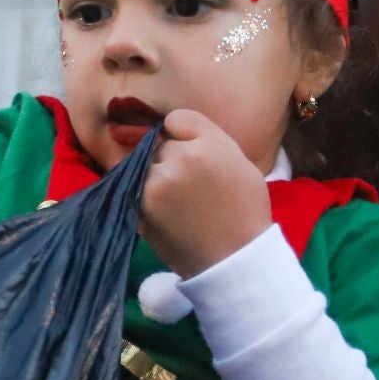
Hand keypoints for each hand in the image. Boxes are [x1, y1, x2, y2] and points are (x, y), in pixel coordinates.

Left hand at [138, 109, 272, 277]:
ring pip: (144, 164)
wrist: (233, 260)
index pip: (177, 119)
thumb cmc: (245, 211)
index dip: (184, 135)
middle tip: (188, 185)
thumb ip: (209, 139)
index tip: (193, 152)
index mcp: (208, 144)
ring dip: (154, 176)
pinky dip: (143, 196)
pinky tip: (165, 211)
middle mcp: (179, 158)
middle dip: (169, 157)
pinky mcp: (139, 207)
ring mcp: (155, 183)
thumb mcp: (240, 162)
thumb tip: (174, 126)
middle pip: (160, 143)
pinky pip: (134, 188)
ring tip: (176, 201)